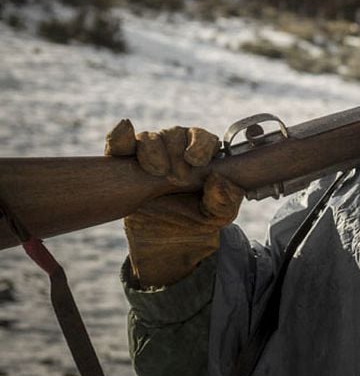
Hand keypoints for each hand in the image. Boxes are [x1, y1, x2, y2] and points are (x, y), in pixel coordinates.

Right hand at [106, 120, 242, 286]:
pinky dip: (120, 138)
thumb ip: (225, 199)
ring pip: (149, 138)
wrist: (166, 241)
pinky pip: (119, 143)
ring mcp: (148, 153)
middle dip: (176, 155)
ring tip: (157, 174)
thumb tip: (217, 179)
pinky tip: (125, 141)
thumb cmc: (197, 220)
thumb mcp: (219, 215)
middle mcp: (176, 147)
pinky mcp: (123, 162)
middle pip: (175, 134)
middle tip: (177, 180)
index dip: (200, 145)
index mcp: (203, 153)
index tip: (196, 161)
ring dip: (153, 152)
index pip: (202, 137)